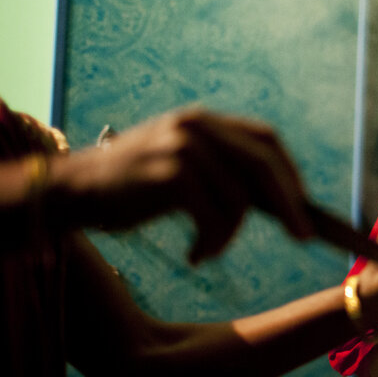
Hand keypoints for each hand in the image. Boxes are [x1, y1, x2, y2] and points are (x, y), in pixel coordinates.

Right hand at [49, 108, 313, 261]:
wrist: (72, 191)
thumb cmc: (132, 189)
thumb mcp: (183, 170)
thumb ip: (225, 174)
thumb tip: (286, 205)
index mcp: (203, 121)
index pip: (265, 138)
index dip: (289, 171)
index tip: (303, 204)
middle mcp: (196, 126)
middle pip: (264, 165)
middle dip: (291, 205)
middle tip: (305, 237)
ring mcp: (183, 147)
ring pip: (240, 200)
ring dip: (228, 237)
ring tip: (205, 251)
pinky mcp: (170, 174)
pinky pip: (215, 218)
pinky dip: (212, 244)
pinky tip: (194, 256)